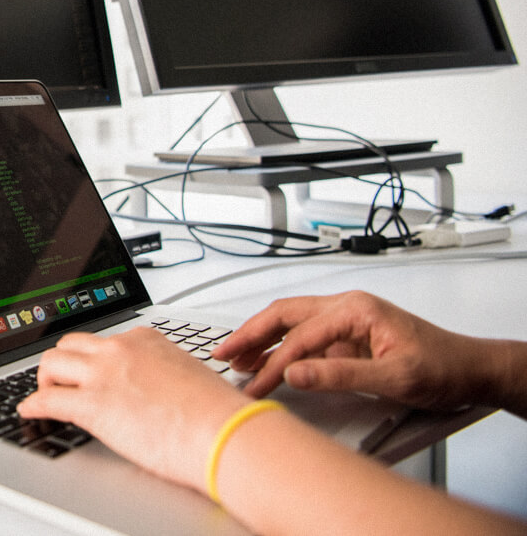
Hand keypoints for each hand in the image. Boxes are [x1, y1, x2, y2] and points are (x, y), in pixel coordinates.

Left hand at [17, 327, 248, 492]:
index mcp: (144, 340)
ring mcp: (104, 375)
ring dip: (44, 380)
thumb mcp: (187, 375)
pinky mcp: (93, 406)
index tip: (88, 370)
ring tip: (46, 395)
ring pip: (52, 363)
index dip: (91, 359)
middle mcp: (120, 350)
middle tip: (60, 382)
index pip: (104, 340)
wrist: (222, 431)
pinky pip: (48, 400)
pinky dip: (33, 406)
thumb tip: (157, 390)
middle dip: (61, 363)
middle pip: (70, 344)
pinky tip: (30, 411)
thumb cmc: (215, 412)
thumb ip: (163, 374)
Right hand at [213, 290, 481, 408]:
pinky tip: (265, 362)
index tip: (255, 386)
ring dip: (260, 338)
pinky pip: (303, 338)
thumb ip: (340, 374)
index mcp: (356, 309)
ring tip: (234, 357)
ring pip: (289, 322)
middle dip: (250, 333)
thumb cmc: (443, 366)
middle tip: (222, 353)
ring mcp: (344, 322)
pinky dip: (279, 349)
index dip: (273, 363)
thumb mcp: (394, 376)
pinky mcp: (345, 338)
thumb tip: (296, 373)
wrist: (471, 370)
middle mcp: (346, 308)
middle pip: (284, 314)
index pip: (301, 336)